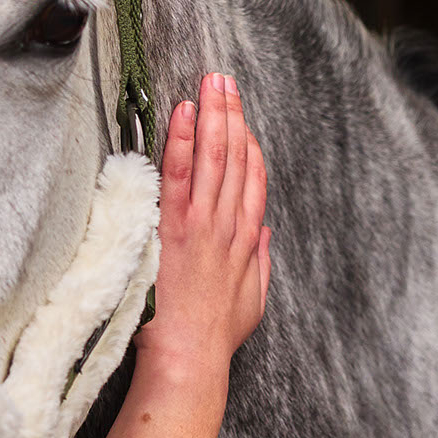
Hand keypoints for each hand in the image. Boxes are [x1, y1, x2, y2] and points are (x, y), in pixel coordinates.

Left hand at [135, 73, 270, 382]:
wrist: (189, 357)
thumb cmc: (213, 337)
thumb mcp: (250, 301)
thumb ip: (259, 263)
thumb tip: (263, 233)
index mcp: (246, 240)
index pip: (254, 179)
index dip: (250, 145)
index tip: (242, 120)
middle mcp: (228, 225)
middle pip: (236, 157)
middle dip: (232, 114)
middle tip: (225, 81)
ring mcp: (201, 223)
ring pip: (213, 156)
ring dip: (213, 115)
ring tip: (210, 82)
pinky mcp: (173, 227)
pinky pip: (178, 174)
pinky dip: (181, 140)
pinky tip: (182, 111)